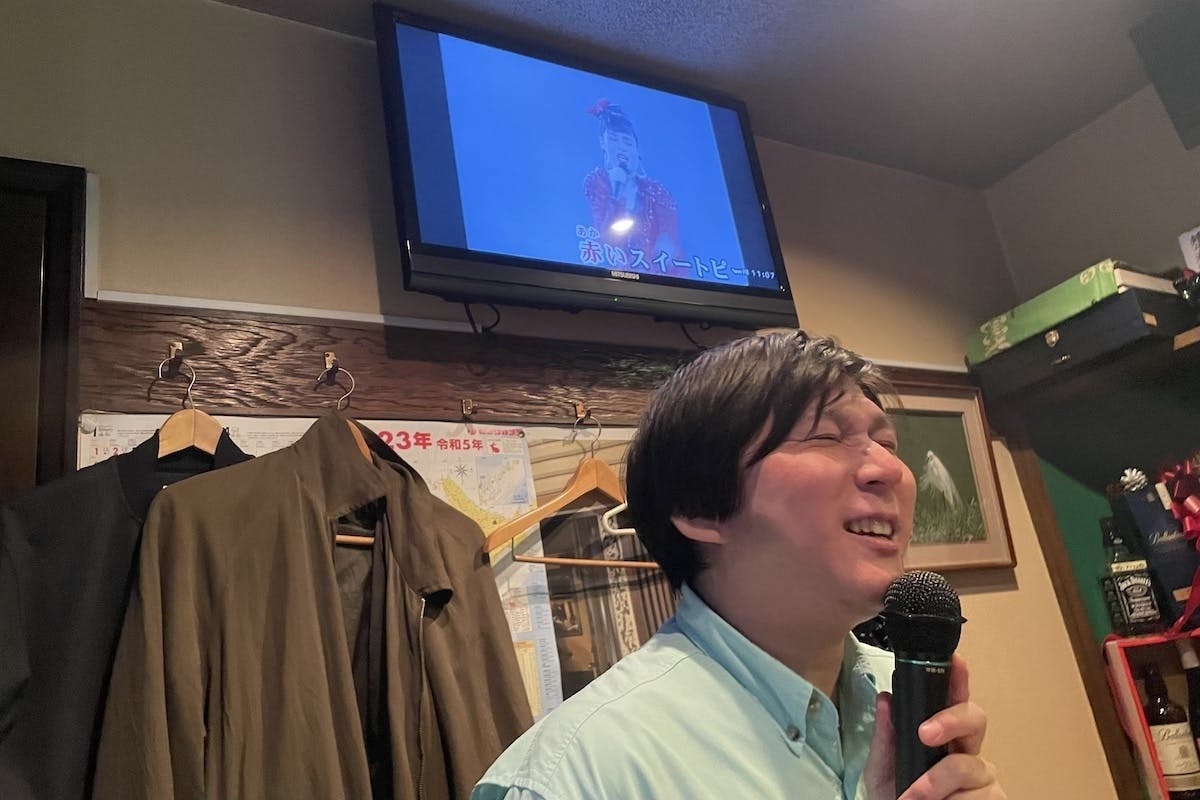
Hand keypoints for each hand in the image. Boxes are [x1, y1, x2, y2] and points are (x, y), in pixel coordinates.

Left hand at [862, 655, 1005, 798]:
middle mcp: (968, 750)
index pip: (954, 698)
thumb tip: (886, 698)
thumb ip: (886, 735)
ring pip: (968, 766)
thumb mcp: (882, 766)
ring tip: (913, 799)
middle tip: (924, 735)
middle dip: (950, 721)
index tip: (956, 661)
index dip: (959, 677)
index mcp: (942, 734)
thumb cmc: (895, 795)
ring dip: (936, 784)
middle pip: (975, 718)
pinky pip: (979, 796)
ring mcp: (983, 777)